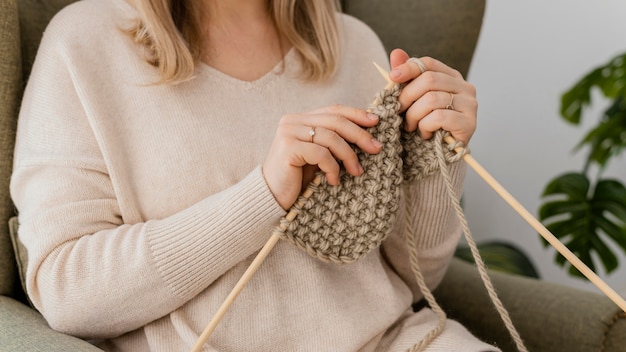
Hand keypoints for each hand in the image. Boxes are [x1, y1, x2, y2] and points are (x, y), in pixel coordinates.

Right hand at [262, 105, 382, 209]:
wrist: (271, 198)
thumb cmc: (297, 179)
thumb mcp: (318, 156)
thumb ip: (333, 142)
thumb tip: (367, 135)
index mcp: (300, 119)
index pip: (333, 110)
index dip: (356, 114)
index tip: (376, 122)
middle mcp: (292, 121)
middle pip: (335, 121)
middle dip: (359, 134)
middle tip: (376, 148)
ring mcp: (288, 132)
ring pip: (331, 137)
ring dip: (348, 155)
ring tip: (356, 172)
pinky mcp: (288, 148)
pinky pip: (321, 153)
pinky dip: (332, 167)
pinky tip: (333, 181)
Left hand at [388, 48, 477, 145]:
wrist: (438, 156)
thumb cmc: (424, 125)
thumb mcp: (411, 101)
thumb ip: (406, 77)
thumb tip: (396, 52)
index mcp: (451, 77)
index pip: (428, 63)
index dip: (409, 68)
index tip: (392, 78)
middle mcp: (465, 87)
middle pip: (429, 80)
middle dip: (407, 96)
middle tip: (398, 112)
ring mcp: (470, 104)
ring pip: (432, 99)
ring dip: (414, 115)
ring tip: (410, 127)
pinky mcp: (469, 123)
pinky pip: (439, 117)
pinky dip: (425, 127)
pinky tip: (424, 134)